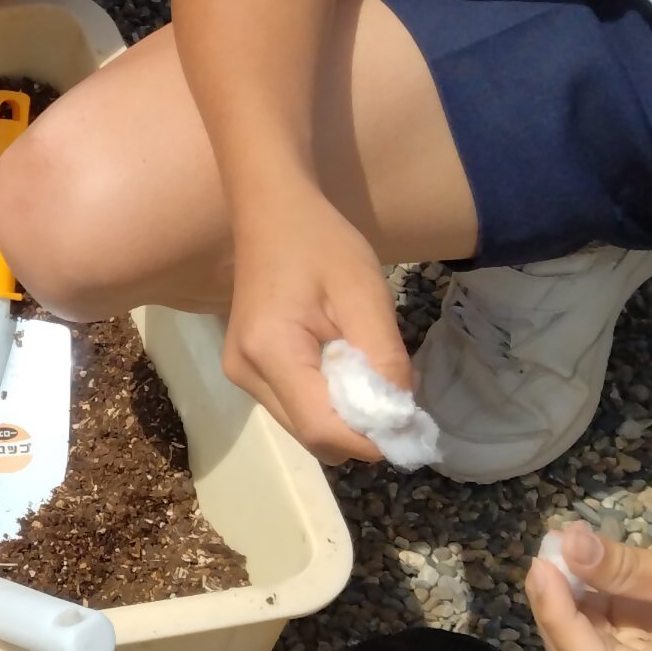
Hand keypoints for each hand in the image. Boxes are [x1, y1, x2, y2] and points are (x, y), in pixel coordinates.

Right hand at [220, 192, 408, 461]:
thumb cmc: (321, 243)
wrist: (272, 212)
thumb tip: (401, 417)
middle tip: (396, 397)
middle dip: (360, 431)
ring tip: (369, 376)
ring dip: (344, 418)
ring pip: (304, 428)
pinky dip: (328, 404)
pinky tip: (344, 370)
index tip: (410, 423)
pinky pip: (295, 409)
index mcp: (270, 351)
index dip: (370, 438)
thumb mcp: (365, 294)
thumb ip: (384, 360)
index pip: (322, 427)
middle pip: (312, 437)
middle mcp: (245, 373)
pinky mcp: (246, 371)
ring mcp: (241, 375)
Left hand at [526, 521, 651, 650]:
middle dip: (559, 603)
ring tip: (563, 543)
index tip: (541, 565)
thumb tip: (565, 545)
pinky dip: (597, 592)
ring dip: (575, 594)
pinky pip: (616, 623)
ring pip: (595, 637)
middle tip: (548, 546)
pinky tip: (587, 557)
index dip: (557, 615)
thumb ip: (626, 568)